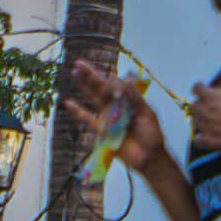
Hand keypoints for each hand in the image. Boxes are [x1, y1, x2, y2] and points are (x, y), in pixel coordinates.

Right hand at [64, 57, 164, 179]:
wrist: (148, 157)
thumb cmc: (151, 134)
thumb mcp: (147, 114)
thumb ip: (135, 100)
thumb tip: (127, 83)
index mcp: (128, 99)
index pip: (116, 85)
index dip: (114, 85)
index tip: (117, 95)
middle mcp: (116, 105)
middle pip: (101, 87)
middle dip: (91, 75)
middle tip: (79, 63)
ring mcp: (107, 116)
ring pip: (92, 98)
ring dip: (83, 86)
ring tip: (74, 73)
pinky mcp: (101, 130)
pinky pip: (87, 119)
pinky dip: (78, 112)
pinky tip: (68, 103)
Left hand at [186, 68, 220, 160]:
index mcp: (210, 97)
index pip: (196, 88)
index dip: (200, 87)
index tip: (205, 88)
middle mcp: (203, 111)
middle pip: (195, 104)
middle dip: (202, 103)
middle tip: (214, 104)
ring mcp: (204, 126)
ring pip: (197, 120)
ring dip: (203, 118)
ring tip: (215, 119)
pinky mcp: (208, 140)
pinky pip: (198, 138)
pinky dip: (202, 136)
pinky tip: (209, 134)